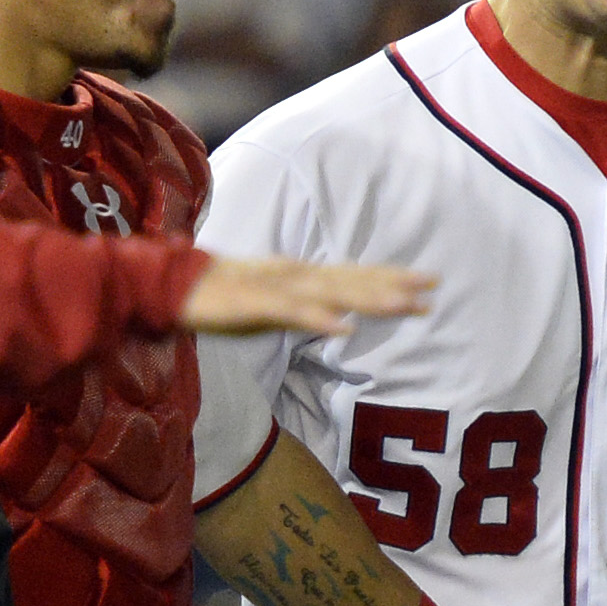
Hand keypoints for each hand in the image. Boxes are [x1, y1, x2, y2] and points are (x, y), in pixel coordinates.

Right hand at [179, 257, 430, 337]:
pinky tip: (343, 329)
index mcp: (299, 277)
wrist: (173, 287)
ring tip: (404, 306)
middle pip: (352, 281)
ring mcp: (278, 289)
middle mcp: (295, 277)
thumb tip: (338, 318)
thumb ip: (304, 309)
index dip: (390, 279)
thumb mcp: (272, 306)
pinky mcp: (256, 304)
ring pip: (331, 293)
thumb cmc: (221, 298)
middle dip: (393, 285)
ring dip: (368, 299)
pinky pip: (292, 313)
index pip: (353, 277)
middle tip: (433, 288)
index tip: (425, 285)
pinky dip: (318, 319)